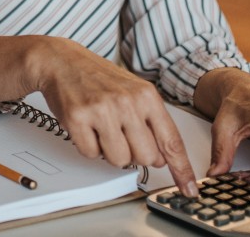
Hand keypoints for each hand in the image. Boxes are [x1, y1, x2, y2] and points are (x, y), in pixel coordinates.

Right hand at [23, 38, 201, 196]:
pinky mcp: (77, 118)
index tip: (188, 188)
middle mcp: (127, 102)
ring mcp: (102, 110)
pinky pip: (91, 154)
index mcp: (146, 96)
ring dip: (110, 152)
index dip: (181, 169)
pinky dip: (89, 146)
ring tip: (102, 129)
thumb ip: (151, 124)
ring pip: (119, 160)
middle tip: (121, 136)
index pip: (171, 141)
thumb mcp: (134, 92)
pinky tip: (86, 127)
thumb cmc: (98, 77)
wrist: (61, 61)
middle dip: (135, 155)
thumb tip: (161, 159)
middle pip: (146, 157)